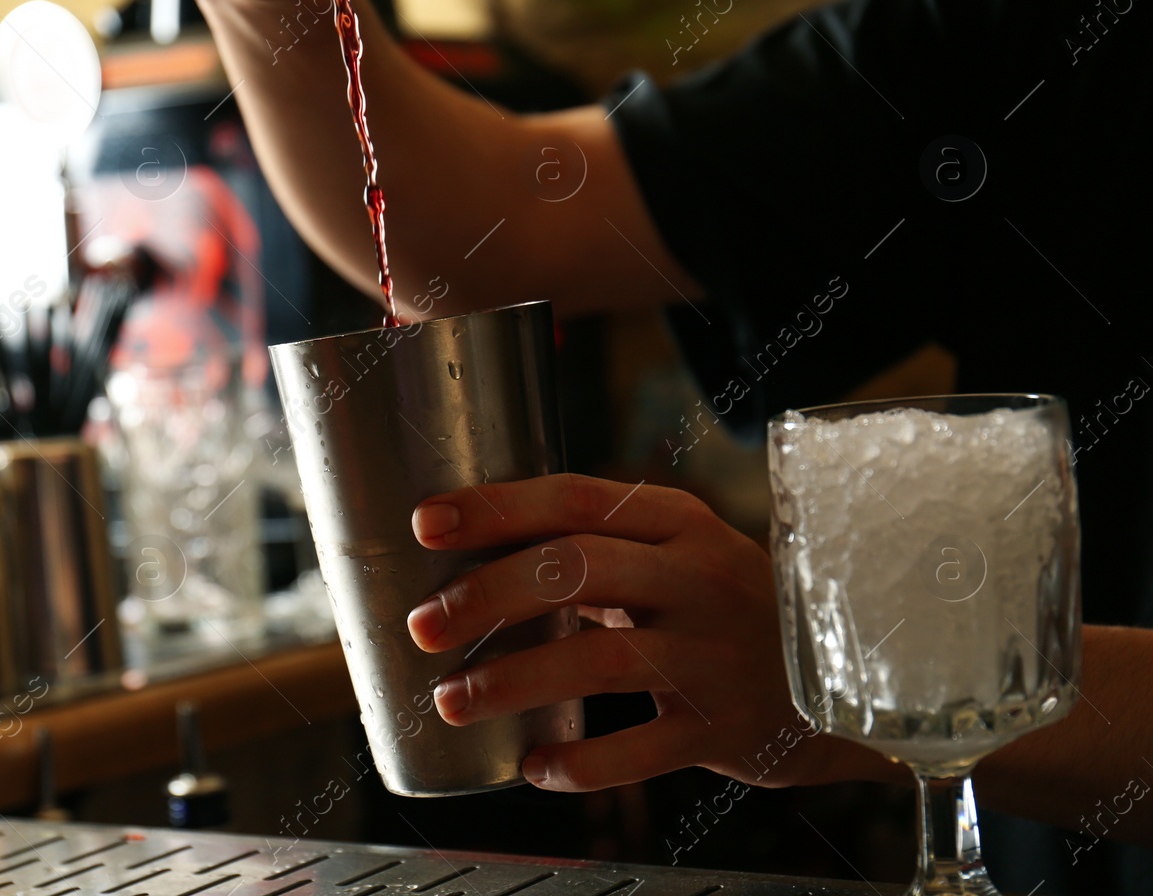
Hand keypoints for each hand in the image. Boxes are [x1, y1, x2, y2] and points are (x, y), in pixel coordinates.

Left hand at [405, 474, 898, 791]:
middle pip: (577, 568)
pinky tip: (533, 768)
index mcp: (677, 523)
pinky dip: (580, 764)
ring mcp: (713, 655)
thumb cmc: (726, 608)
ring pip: (598, 660)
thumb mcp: (677, 556)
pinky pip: (641, 750)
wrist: (842, 681)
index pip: (575, 498)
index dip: (495, 509)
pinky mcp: (723, 729)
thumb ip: (594, 550)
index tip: (426, 523)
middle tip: (424, 625)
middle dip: (487, 594)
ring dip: (512, 681)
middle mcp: (698, 578)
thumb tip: (470, 555)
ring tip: (450, 699)